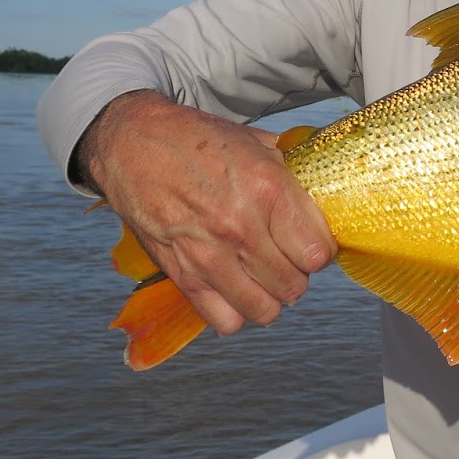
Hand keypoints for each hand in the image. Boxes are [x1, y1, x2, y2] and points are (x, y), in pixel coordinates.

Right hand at [77, 89, 335, 333]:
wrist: (134, 144)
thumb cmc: (196, 139)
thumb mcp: (255, 142)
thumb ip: (292, 172)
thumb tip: (325, 189)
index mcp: (267, 188)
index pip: (317, 252)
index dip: (320, 251)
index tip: (312, 244)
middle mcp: (241, 226)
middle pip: (294, 284)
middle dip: (297, 274)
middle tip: (287, 259)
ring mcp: (209, 255)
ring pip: (265, 309)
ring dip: (271, 297)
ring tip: (264, 278)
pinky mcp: (182, 275)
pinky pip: (224, 320)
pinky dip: (236, 312)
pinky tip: (236, 289)